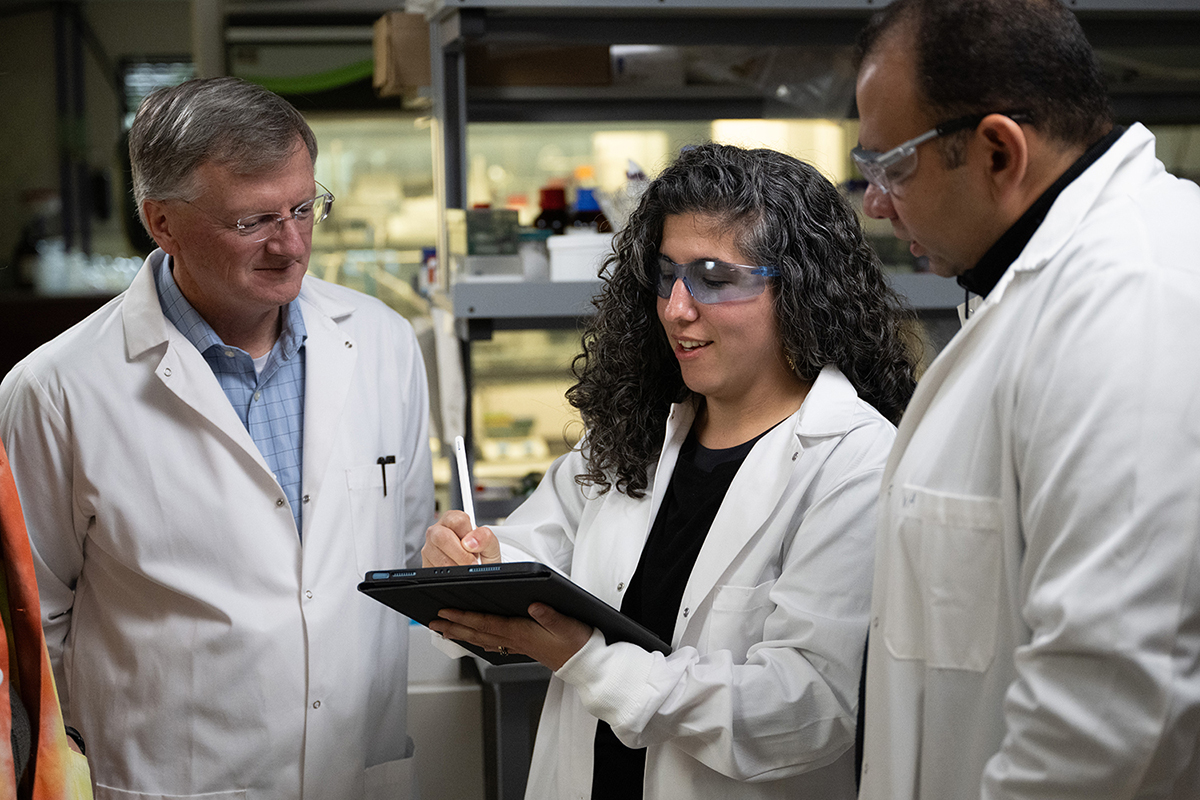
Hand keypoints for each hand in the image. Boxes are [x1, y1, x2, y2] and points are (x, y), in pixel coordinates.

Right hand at [422, 509, 501, 565]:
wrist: (476, 570)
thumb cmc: (481, 554)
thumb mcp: (490, 545)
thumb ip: (486, 538)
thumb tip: (471, 542)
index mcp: (453, 520)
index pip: (457, 520)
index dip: (469, 536)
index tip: (475, 548)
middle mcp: (437, 531)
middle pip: (442, 537)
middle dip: (461, 555)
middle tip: (472, 562)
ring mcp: (429, 548)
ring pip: (440, 558)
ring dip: (457, 566)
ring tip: (465, 566)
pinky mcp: (426, 564)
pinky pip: (436, 571)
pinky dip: (450, 575)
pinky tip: (457, 571)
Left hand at [429, 602, 593, 670]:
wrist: (584, 664)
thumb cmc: (577, 644)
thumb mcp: (568, 625)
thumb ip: (551, 615)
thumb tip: (534, 605)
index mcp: (521, 632)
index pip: (485, 622)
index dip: (464, 617)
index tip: (446, 611)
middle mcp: (514, 640)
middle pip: (477, 632)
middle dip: (453, 626)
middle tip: (433, 622)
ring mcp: (516, 645)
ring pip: (481, 638)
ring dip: (460, 633)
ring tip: (443, 630)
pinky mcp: (522, 647)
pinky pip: (492, 643)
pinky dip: (478, 640)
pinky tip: (473, 638)